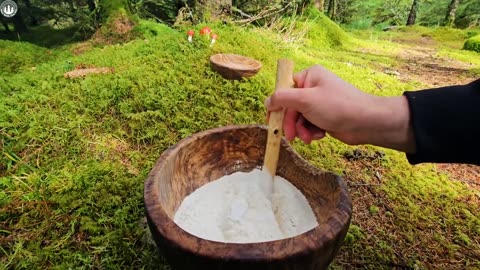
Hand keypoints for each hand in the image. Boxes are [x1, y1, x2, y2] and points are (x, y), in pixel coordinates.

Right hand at [265, 65, 414, 152]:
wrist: (366, 123)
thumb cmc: (338, 106)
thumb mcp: (305, 100)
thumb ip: (282, 99)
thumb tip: (267, 101)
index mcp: (309, 76)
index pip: (284, 89)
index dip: (277, 106)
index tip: (272, 121)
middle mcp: (314, 87)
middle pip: (291, 107)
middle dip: (291, 123)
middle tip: (291, 136)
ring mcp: (320, 102)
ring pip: (299, 118)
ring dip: (301, 130)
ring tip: (309, 137)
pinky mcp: (325, 116)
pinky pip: (309, 124)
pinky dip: (312, 132)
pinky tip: (320, 136)